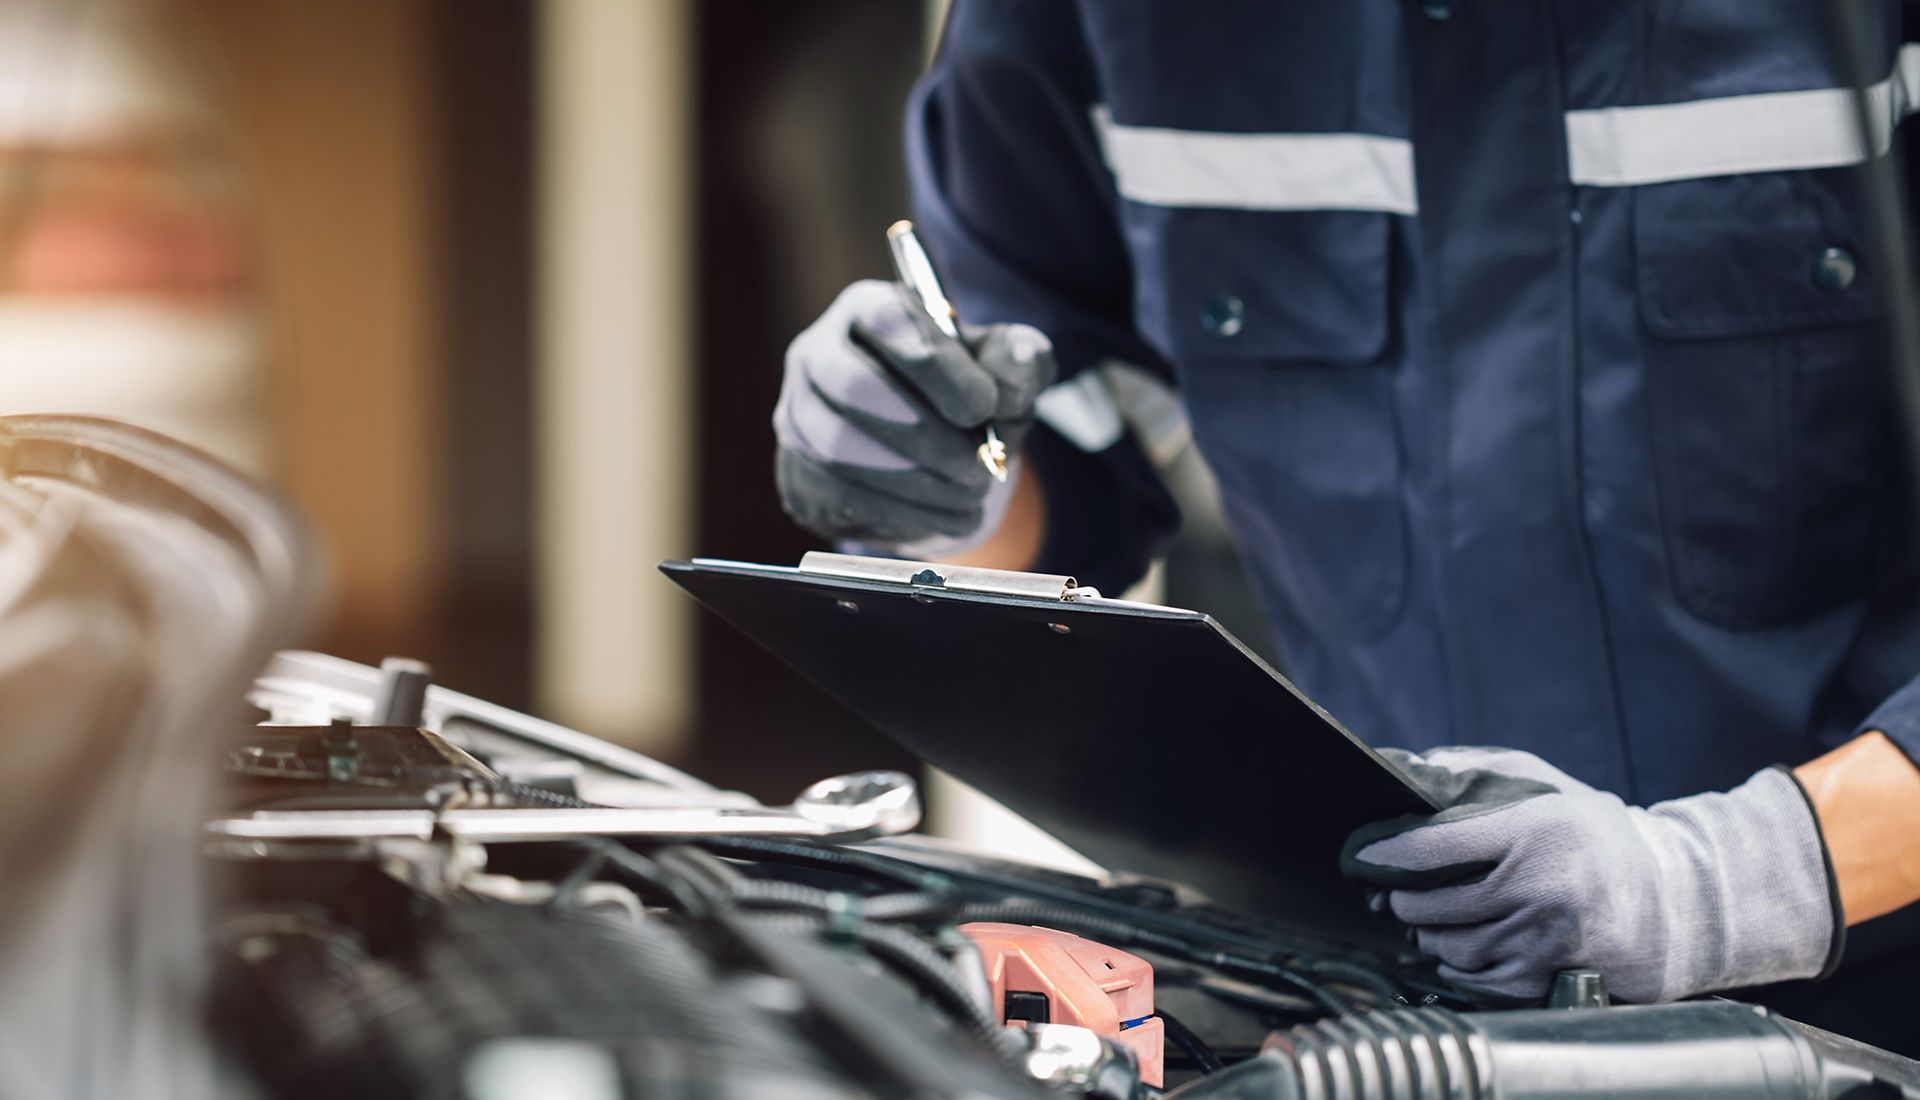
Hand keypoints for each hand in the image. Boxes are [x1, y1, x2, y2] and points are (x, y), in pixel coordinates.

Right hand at [774, 280, 1056, 550]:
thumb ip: (1019, 360)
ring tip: (973, 494)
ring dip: (918, 482)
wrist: (929, 451)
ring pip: (840, 450)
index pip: (887, 319)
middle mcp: (818, 355)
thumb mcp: (1003, 366)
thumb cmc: (964, 392)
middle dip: (925, 433)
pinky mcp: (799, 478)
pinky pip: (841, 499)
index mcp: (867, 310)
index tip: (984, 407)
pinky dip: (907, 516)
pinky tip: (951, 516)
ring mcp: (798, 418)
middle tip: (978, 465)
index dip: (936, 365)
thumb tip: (1008, 389)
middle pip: (852, 385)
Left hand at [1342, 747, 1840, 1002]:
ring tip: (1424, 917)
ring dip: (1424, 935)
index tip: (1359, 856)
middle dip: (1398, 900)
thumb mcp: (1544, 786)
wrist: (1674, 900)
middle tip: (1388, 892)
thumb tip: (1408, 766)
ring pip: (1449, 947)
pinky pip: (1478, 980)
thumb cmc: (1595, 834)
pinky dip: (1456, 966)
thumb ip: (1475, 770)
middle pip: (1430, 905)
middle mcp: (1538, 888)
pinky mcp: (1551, 977)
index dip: (1382, 855)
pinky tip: (1456, 946)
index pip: (1429, 849)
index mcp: (1531, 833)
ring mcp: (1545, 939)